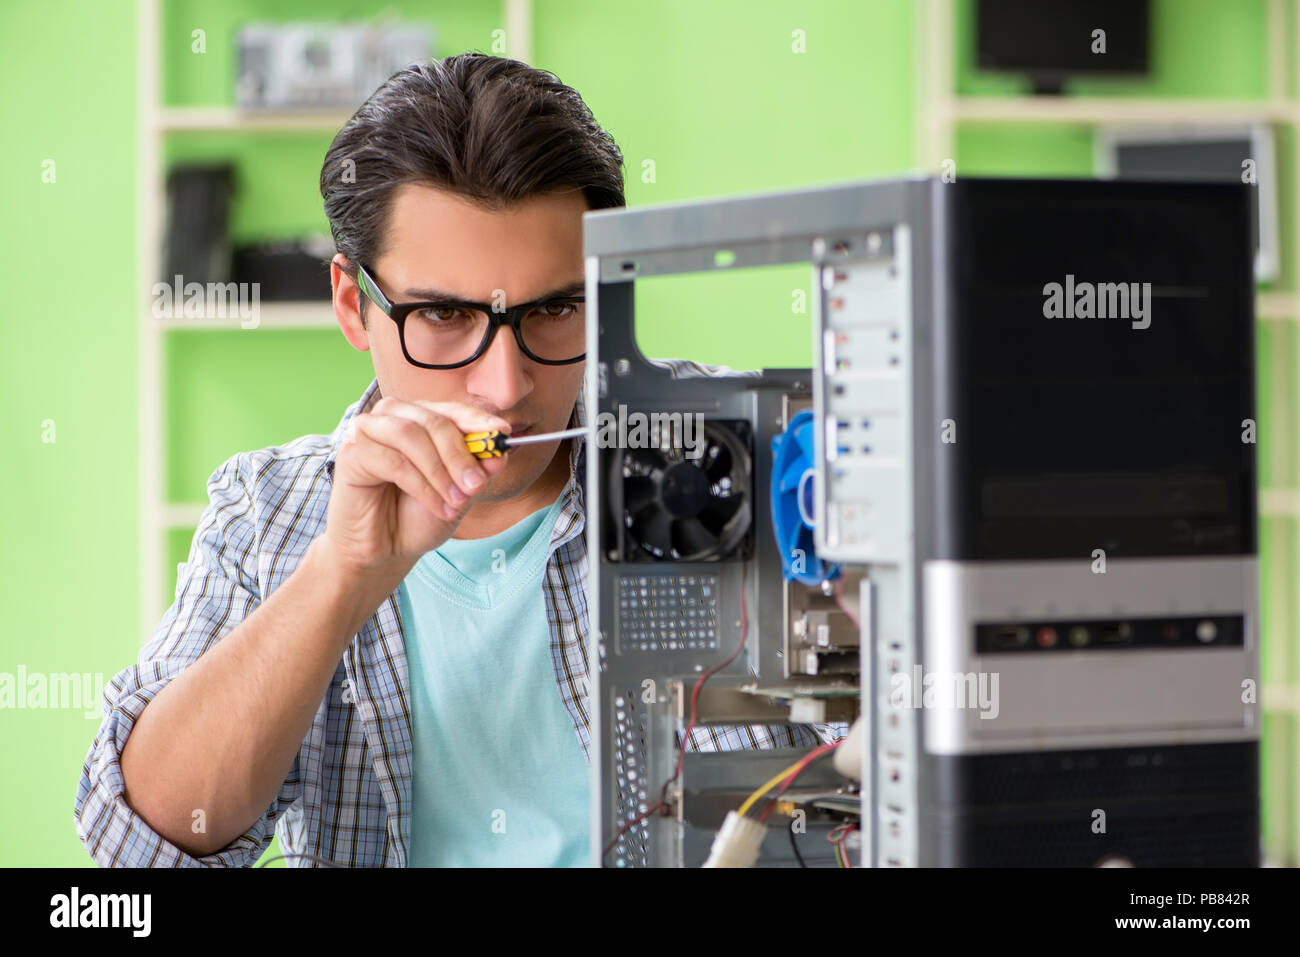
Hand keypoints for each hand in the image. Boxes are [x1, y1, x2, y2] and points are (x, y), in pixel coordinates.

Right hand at [318, 396, 511, 572]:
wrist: (384, 550)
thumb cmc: (418, 517)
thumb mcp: (459, 494)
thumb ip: (477, 471)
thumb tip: (499, 453)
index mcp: (421, 418)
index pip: (453, 409)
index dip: (478, 420)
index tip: (502, 434)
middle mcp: (394, 416)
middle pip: (434, 420)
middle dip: (461, 454)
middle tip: (477, 485)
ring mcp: (368, 431)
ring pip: (411, 436)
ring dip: (440, 471)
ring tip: (457, 501)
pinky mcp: (351, 453)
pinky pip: (393, 461)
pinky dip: (422, 486)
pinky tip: (437, 505)